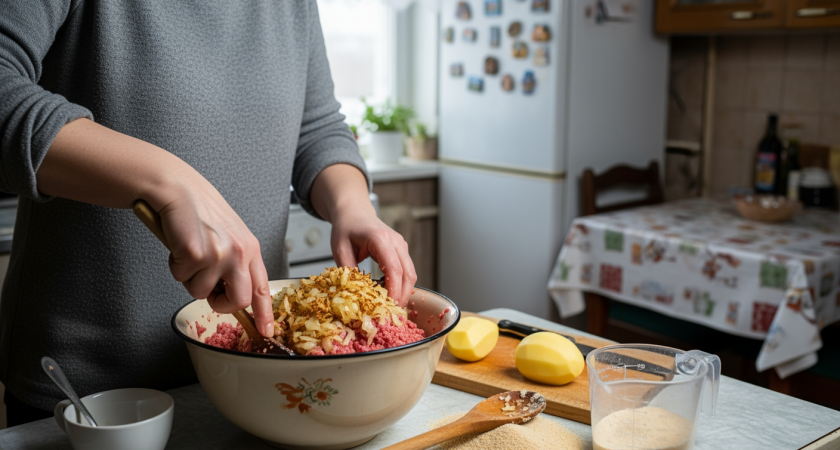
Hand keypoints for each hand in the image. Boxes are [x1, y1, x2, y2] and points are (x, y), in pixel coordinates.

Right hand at [156, 176, 274, 337]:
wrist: (178, 188)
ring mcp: (219, 254)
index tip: (266, 331)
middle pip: (239, 301)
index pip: (263, 288)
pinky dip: (175, 266)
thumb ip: (236, 262)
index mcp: (251, 248)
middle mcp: (240, 252)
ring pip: (202, 292)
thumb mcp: (230, 235)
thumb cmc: (201, 212)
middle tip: (208, 288)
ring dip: (190, 278)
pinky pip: (181, 278)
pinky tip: (178, 245)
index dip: (264, 314)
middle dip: (220, 303)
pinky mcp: (196, 254)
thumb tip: (231, 292)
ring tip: (189, 252)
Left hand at [310, 164, 416, 305]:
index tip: (388, 306)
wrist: (354, 211)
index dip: (394, 290)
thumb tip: (354, 292)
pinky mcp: (401, 250)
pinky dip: (401, 284)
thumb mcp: (339, 247)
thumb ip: (347, 269)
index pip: (394, 268)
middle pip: (408, 273)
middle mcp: (396, 241)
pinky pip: (407, 270)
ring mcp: (401, 245)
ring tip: (390, 306)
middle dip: (402, 295)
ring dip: (404, 291)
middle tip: (391, 312)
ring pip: (411, 273)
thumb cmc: (346, 227)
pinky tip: (390, 294)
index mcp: (380, 238)